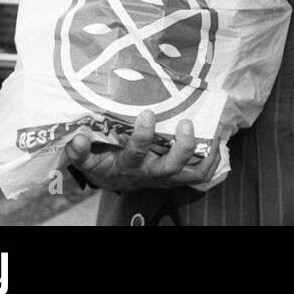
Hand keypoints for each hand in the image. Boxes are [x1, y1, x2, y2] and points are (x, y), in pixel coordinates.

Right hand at [63, 111, 218, 191]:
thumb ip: (80, 151)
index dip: (143, 135)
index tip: (147, 112)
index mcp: (127, 166)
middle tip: (186, 121)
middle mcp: (150, 173)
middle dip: (183, 145)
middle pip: (172, 166)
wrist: (114, 181)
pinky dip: (213, 159)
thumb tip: (76, 137)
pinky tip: (217, 140)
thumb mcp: (88, 159)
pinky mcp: (179, 177)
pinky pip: (201, 174)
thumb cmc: (103, 163)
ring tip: (213, 129)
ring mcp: (167, 177)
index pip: (136, 153)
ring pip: (192, 172)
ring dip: (205, 152)